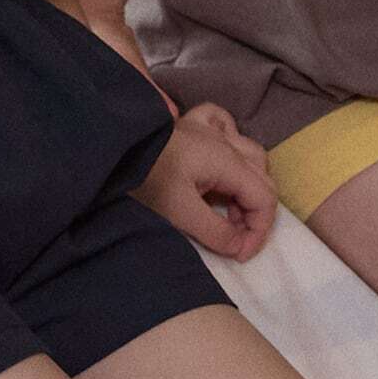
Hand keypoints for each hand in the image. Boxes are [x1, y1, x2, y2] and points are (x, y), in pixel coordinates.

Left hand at [138, 103, 276, 260]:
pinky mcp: (192, 124)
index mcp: (228, 161)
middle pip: (262, 177)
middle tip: (232, 237)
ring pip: (250, 153)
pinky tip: (221, 157)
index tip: (239, 254)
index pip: (265, 198)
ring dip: (247, 184)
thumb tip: (239, 247)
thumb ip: (215, 232)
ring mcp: (209, 129)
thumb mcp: (180, 212)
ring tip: (226, 208)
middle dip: (253, 213)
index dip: (258, 231)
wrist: (113, 146)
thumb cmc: (146, 178)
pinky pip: (225, 125)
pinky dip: (232, 143)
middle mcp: (225, 141)